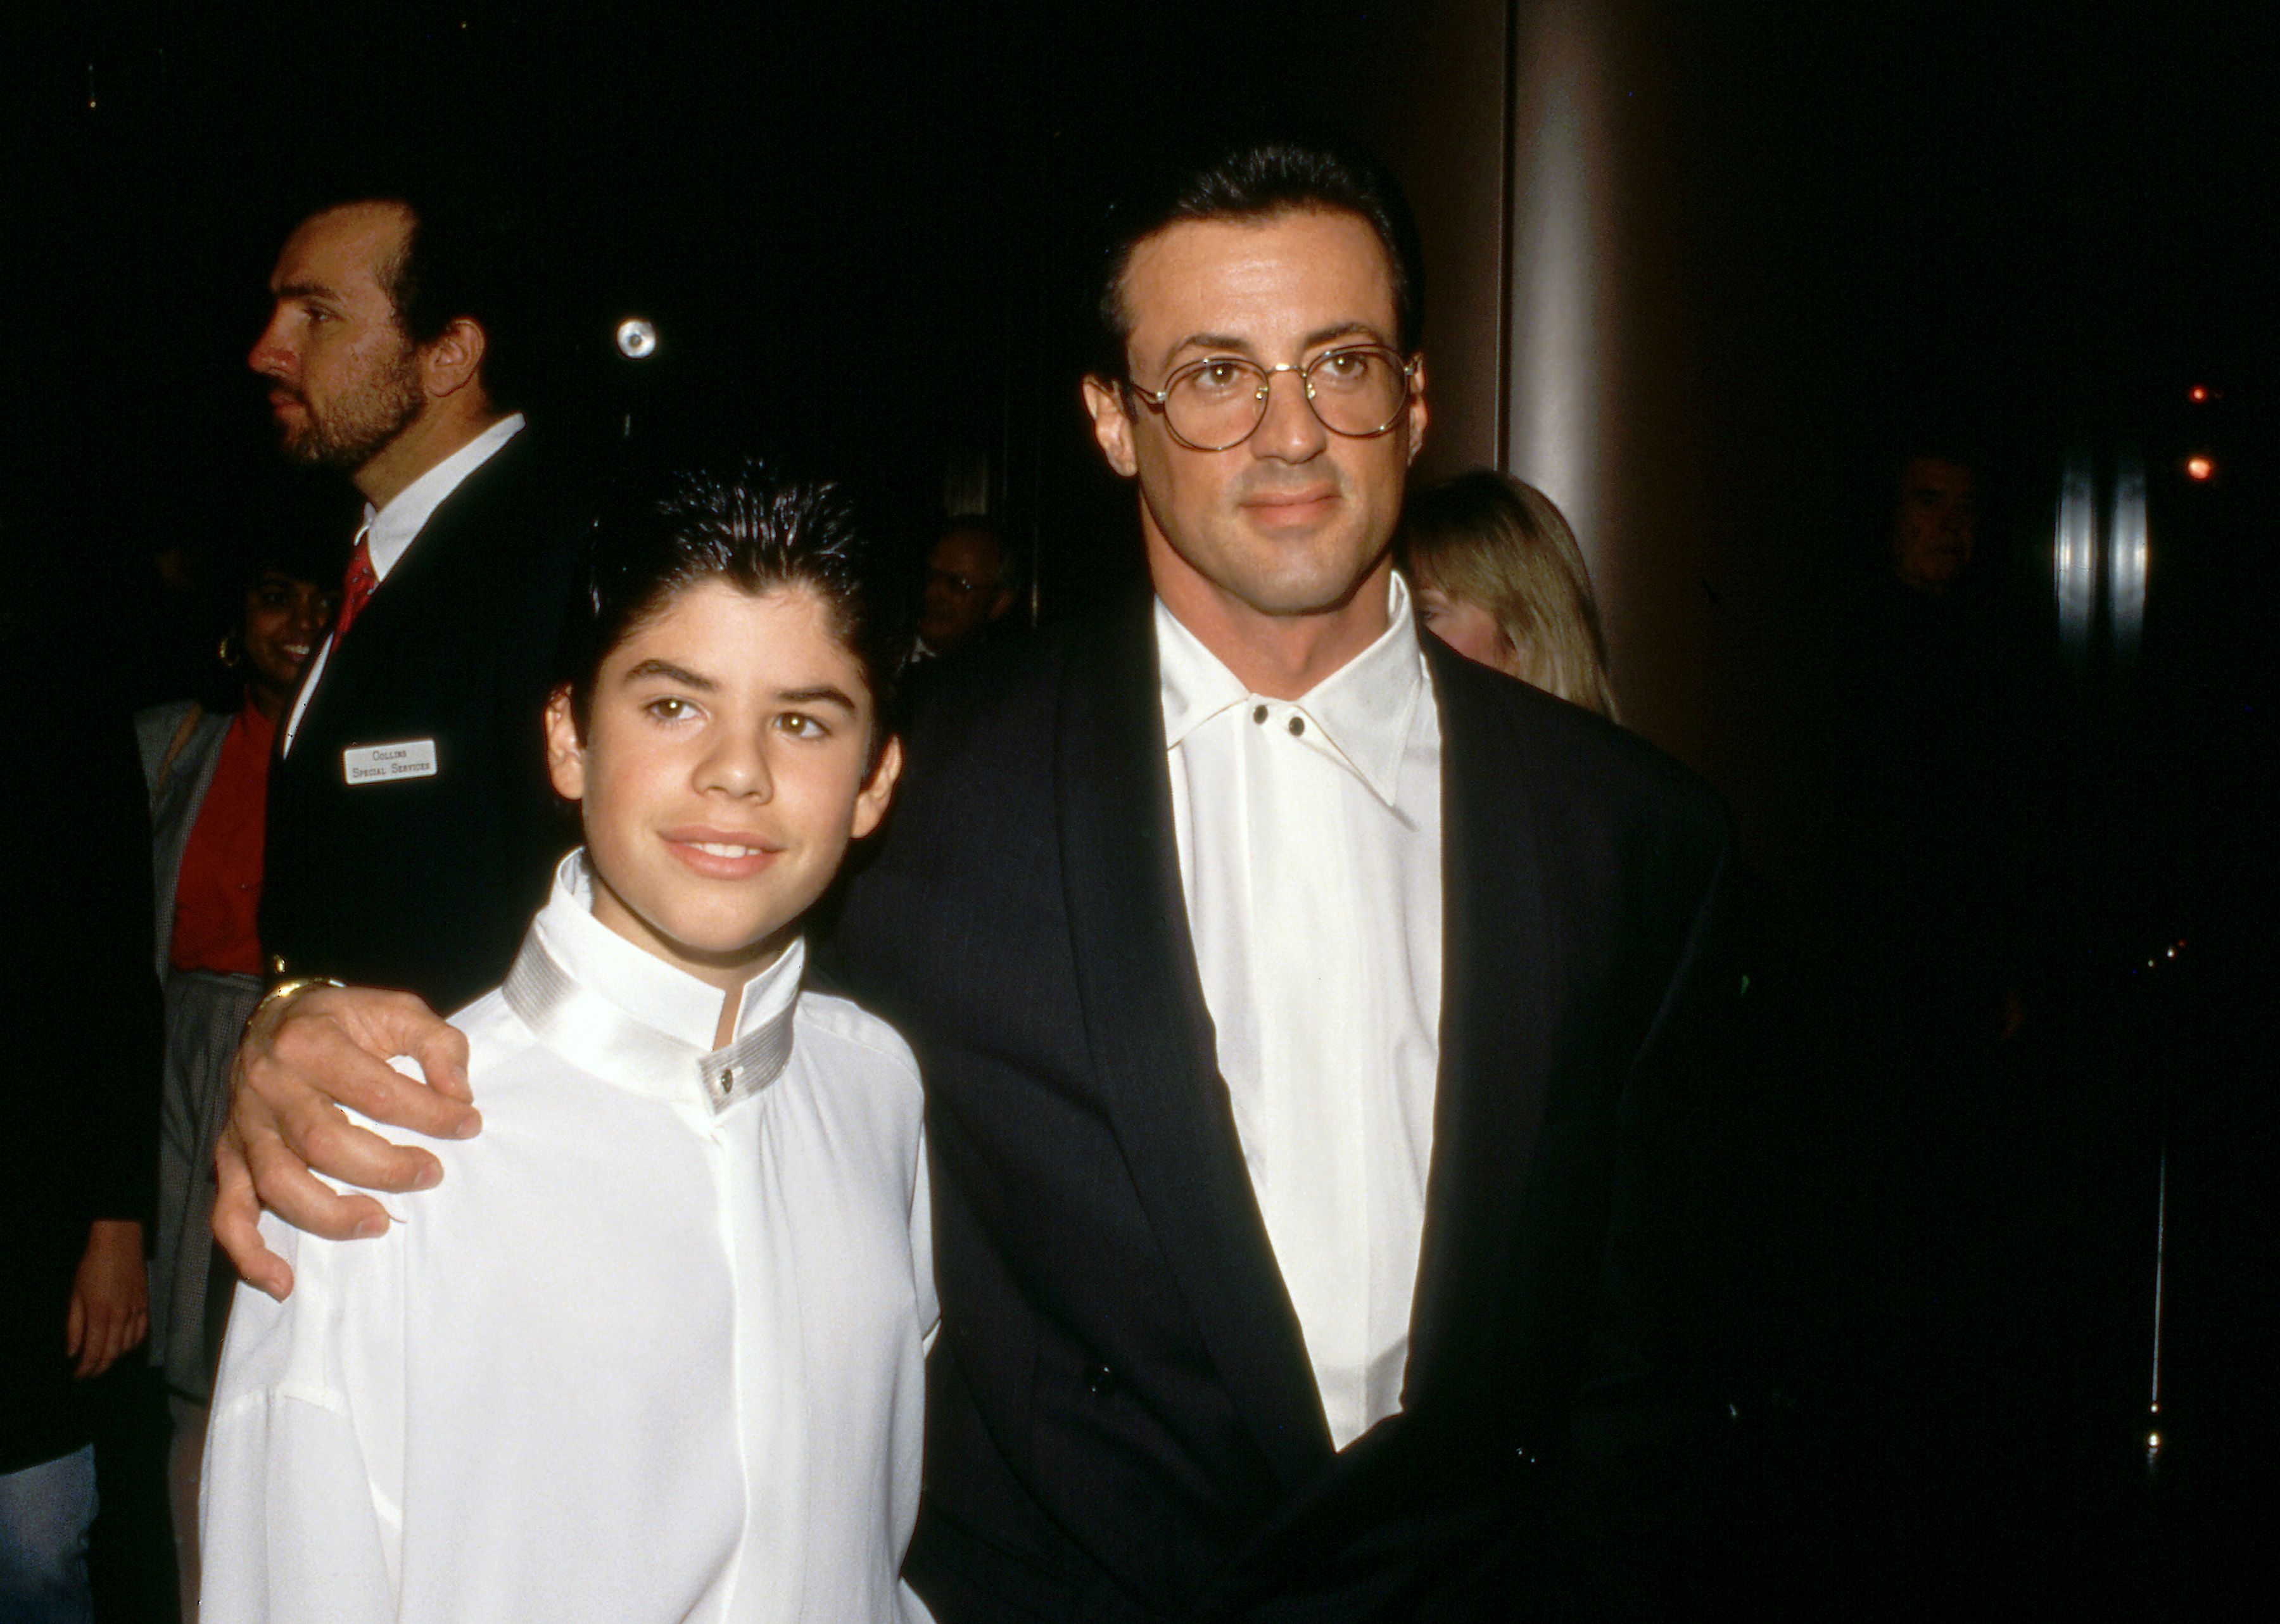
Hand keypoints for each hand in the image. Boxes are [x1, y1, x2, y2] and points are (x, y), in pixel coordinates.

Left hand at [67, 1220, 147, 1377]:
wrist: (120, 1242)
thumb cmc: (92, 1266)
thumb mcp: (75, 1295)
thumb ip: (74, 1326)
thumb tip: (72, 1351)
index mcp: (101, 1315)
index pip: (95, 1352)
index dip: (86, 1368)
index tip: (78, 1375)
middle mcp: (122, 1317)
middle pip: (114, 1353)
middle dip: (100, 1367)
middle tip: (89, 1372)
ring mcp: (137, 1311)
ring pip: (129, 1345)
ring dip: (115, 1356)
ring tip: (103, 1358)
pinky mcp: (146, 1304)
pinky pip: (142, 1331)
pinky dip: (132, 1343)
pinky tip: (124, 1343)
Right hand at [214, 984, 476, 1299]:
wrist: (272, 1018)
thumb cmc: (343, 1021)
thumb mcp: (395, 1010)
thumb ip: (436, 1043)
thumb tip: (460, 1093)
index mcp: (312, 1043)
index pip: (376, 1090)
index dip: (429, 1113)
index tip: (468, 1124)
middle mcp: (271, 1086)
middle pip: (324, 1140)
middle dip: (385, 1167)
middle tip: (431, 1174)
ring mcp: (246, 1127)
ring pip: (279, 1182)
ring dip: (331, 1213)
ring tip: (380, 1222)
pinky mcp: (230, 1157)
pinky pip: (229, 1212)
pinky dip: (250, 1253)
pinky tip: (283, 1282)